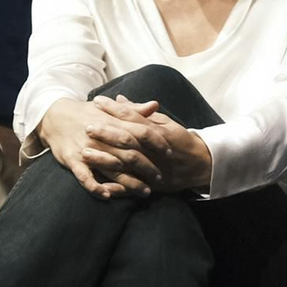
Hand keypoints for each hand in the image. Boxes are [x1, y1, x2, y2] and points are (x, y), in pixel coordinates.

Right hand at [36, 98, 165, 199]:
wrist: (54, 116)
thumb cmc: (87, 113)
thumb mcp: (109, 108)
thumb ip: (133, 110)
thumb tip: (155, 105)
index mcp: (113, 123)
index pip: (141, 132)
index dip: (158, 143)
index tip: (170, 153)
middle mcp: (102, 137)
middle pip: (131, 154)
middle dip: (148, 167)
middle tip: (160, 177)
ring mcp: (87, 149)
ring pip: (112, 168)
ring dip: (129, 182)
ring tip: (145, 192)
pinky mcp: (72, 160)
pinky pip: (84, 176)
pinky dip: (95, 186)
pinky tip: (107, 195)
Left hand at [92, 96, 213, 192]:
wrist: (201, 164)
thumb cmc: (180, 140)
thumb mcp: (165, 122)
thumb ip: (141, 112)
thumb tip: (120, 98)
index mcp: (157, 132)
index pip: (133, 118)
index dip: (114, 109)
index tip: (97, 101)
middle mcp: (154, 150)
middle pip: (127, 140)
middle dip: (106, 133)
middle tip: (87, 126)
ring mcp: (152, 168)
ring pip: (126, 164)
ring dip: (104, 159)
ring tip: (85, 153)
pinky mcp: (152, 185)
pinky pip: (132, 187)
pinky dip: (116, 188)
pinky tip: (99, 184)